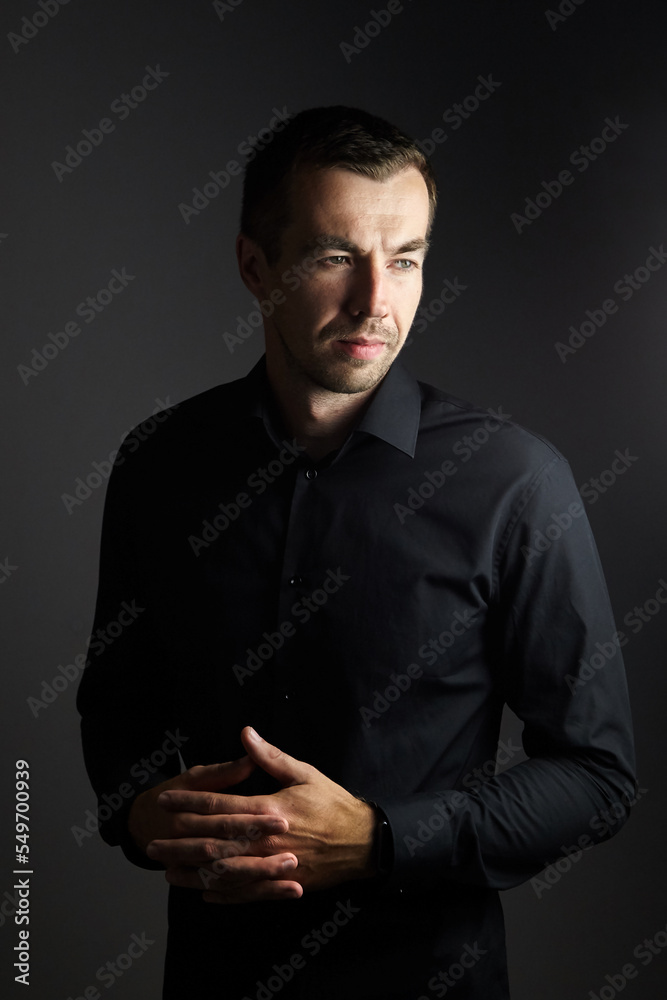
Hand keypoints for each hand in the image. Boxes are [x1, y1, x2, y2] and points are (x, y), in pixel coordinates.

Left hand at [151, 727, 377, 902]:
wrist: (363, 842)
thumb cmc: (333, 804)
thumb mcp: (304, 773)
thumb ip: (271, 757)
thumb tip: (246, 735)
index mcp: (269, 810)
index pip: (220, 806)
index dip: (190, 803)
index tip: (166, 801)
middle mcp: (265, 841)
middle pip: (214, 841)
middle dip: (181, 841)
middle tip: (153, 841)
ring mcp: (272, 867)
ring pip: (225, 872)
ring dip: (194, 872)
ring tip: (168, 871)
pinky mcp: (281, 885)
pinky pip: (246, 893)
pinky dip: (223, 894)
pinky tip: (204, 893)